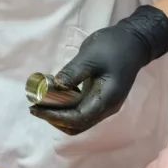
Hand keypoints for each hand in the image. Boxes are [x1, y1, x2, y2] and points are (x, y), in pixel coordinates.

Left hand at [32, 5, 167, 134]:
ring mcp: (104, 104)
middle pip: (78, 124)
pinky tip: (53, 94)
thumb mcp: (90, 57)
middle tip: (34, 105)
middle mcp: (106, 107)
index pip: (78, 118)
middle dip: (54, 118)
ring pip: (79, 120)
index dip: (55, 116)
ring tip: (41, 101)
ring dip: (59, 114)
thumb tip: (56, 86)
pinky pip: (80, 109)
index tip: (35, 108)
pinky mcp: (99, 97)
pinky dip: (65, 107)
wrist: (133, 43)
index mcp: (106, 99)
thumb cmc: (113, 47)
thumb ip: (73, 73)